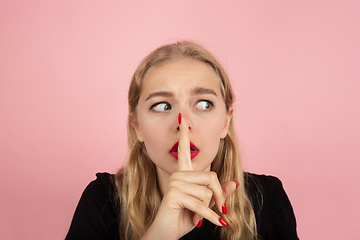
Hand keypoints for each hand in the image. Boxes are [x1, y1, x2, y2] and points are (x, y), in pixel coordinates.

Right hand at [141, 115, 236, 239]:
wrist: (166, 234)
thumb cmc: (184, 217)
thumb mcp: (205, 205)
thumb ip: (218, 192)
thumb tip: (235, 182)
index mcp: (183, 174)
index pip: (183, 150)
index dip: (184, 134)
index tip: (182, 118)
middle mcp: (178, 175)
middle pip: (211, 177)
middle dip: (219, 197)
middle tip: (220, 211)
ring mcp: (175, 184)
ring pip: (207, 192)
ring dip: (209, 209)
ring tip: (197, 216)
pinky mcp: (174, 195)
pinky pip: (202, 204)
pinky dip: (212, 217)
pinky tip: (218, 223)